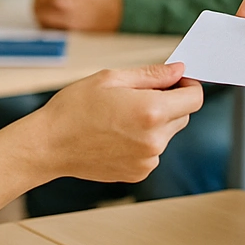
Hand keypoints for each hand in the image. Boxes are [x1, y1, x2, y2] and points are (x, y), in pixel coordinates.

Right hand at [29, 62, 202, 182]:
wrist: (49, 145)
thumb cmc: (74, 108)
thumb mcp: (112, 78)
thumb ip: (152, 74)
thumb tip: (179, 71)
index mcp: (151, 112)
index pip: (194, 99)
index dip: (188, 86)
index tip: (177, 81)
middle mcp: (154, 140)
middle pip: (183, 115)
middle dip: (170, 102)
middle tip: (139, 95)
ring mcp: (147, 160)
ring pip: (167, 134)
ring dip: (155, 122)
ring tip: (121, 117)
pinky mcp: (138, 173)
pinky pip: (153, 151)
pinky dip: (143, 140)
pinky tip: (117, 134)